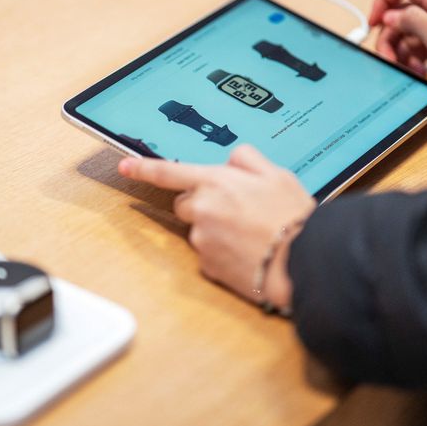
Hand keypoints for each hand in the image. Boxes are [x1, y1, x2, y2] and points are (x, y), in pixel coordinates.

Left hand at [118, 145, 316, 308]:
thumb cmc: (292, 218)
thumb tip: (232, 160)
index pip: (169, 172)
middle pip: (185, 204)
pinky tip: (246, 252)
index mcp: (216, 182)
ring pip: (198, 230)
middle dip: (203, 205)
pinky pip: (207, 254)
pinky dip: (222, 253)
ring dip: (215, 230)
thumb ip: (248, 160)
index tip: (125, 166)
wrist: (301, 262)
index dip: (143, 168)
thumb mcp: (277, 174)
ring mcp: (202, 239)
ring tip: (250, 234)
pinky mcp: (207, 266)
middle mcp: (202, 209)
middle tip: (237, 211)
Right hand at [369, 0, 426, 102]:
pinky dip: (412, 59)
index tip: (375, 21)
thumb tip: (390, 15)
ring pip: (407, 33)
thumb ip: (413, 21)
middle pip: (400, 13)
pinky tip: (418, 72)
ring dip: (399, 51)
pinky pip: (418, 48)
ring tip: (406, 68)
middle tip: (387, 57)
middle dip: (389, 35)